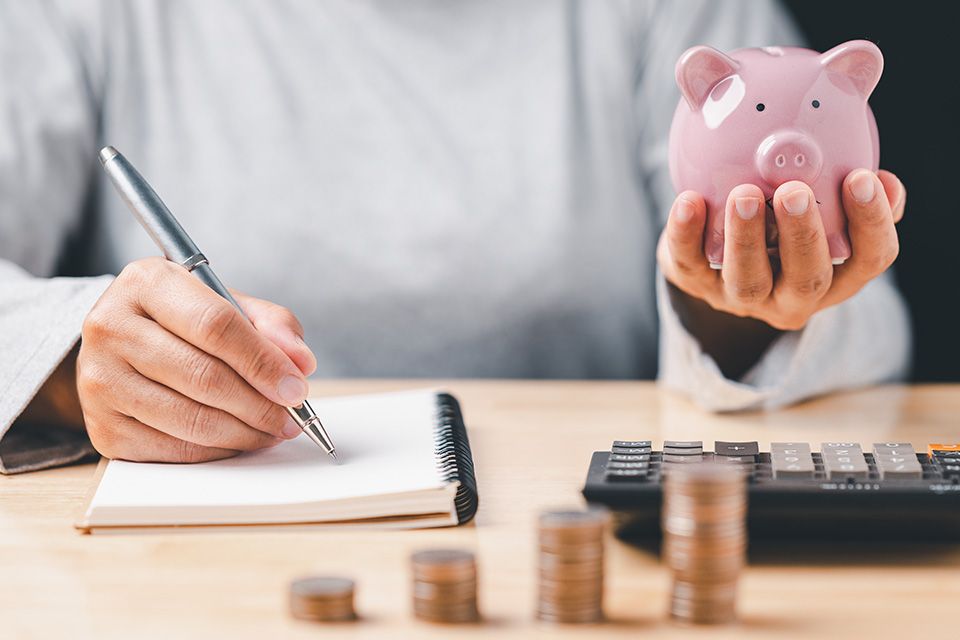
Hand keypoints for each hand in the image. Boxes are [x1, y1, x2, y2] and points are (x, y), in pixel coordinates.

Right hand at [76, 257, 316, 462]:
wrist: (122, 344)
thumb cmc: (184, 322)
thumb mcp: (227, 303)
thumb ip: (271, 324)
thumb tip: (301, 362)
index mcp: (148, 282)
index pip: (215, 325)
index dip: (263, 362)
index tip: (296, 387)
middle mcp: (111, 326)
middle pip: (203, 376)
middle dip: (260, 404)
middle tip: (292, 417)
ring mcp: (99, 379)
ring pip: (190, 418)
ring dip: (244, 432)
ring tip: (272, 429)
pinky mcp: (102, 426)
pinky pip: (173, 449)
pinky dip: (216, 450)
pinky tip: (237, 439)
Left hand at [658, 169, 905, 330]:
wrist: (717, 249)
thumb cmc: (781, 210)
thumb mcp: (819, 189)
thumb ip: (838, 156)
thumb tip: (858, 77)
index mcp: (840, 270)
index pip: (872, 256)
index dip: (872, 222)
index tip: (860, 177)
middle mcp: (796, 294)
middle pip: (809, 277)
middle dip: (803, 235)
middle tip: (794, 192)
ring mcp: (745, 297)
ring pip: (748, 280)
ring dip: (747, 238)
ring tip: (743, 195)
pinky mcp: (698, 286)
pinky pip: (689, 264)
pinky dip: (687, 234)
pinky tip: (688, 200)